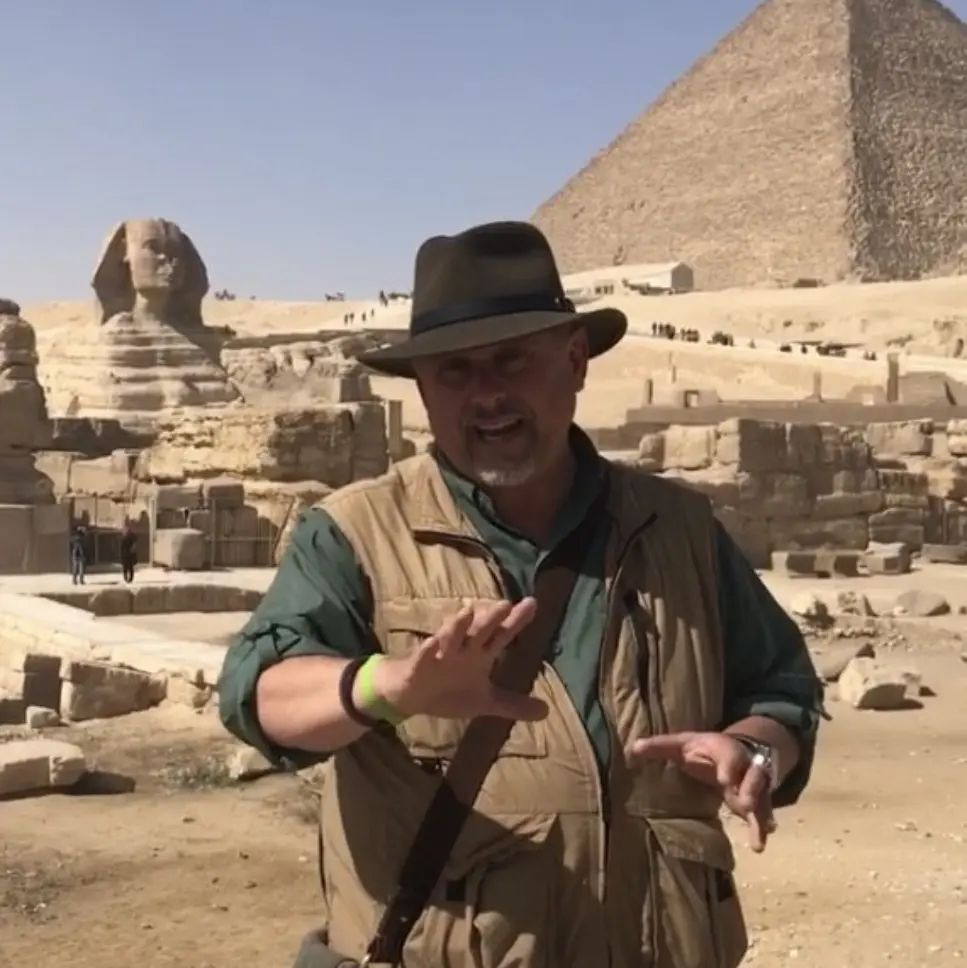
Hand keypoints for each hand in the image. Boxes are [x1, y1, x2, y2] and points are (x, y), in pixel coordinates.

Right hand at [371, 599, 547, 721]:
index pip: (502, 635)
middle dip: (491, 619)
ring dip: (457, 626)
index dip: (516, 621)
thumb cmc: (449, 691)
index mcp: (480, 655)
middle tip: (505, 604)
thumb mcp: (485, 702)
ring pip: (450, 637)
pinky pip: (422, 658)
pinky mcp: (418, 668)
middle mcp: (463, 650)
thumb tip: (547, 711)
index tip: (532, 603)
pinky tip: (431, 643)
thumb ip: (513, 704)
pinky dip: (426, 651)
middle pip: (479, 632)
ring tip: (467, 612)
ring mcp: (440, 656)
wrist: (412, 696)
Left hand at [628, 731, 776, 852]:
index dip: (729, 767)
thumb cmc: (704, 748)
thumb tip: (633, 747)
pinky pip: (762, 814)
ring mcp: (754, 784)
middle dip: (752, 789)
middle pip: (754, 776)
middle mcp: (745, 766)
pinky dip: (761, 828)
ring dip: (761, 812)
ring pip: (763, 796)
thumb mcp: (683, 743)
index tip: (725, 780)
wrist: (737, 749)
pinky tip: (760, 843)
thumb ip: (661, 746)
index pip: (730, 756)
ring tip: (761, 833)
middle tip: (745, 804)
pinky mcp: (757, 801)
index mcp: (725, 750)